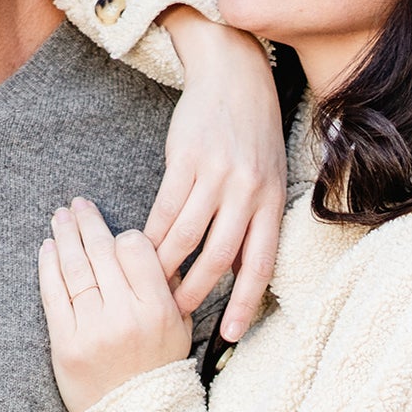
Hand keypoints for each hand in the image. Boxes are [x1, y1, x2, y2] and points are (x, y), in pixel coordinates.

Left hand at [39, 198, 192, 411]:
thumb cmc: (159, 371)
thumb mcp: (179, 328)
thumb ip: (168, 288)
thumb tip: (145, 246)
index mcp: (159, 309)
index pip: (136, 249)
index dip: (124, 237)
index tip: (116, 235)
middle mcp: (126, 316)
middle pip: (101, 252)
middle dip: (87, 222)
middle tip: (77, 204)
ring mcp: (93, 330)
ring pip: (75, 268)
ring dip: (64, 236)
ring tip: (60, 217)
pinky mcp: (66, 345)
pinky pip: (54, 295)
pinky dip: (48, 267)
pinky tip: (47, 249)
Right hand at [148, 6, 285, 340]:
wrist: (234, 75)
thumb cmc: (251, 133)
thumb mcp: (268, 176)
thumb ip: (256, 220)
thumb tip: (243, 274)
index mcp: (271, 200)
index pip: (261, 263)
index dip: (246, 303)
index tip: (231, 335)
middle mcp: (248, 190)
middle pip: (221, 257)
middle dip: (197, 293)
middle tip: (176, 317)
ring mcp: (217, 174)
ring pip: (188, 236)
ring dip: (167, 269)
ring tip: (152, 289)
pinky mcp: (187, 159)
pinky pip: (165, 208)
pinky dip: (151, 235)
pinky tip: (140, 250)